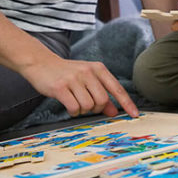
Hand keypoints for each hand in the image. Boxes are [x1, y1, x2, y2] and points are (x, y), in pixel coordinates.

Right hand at [20, 55, 138, 118]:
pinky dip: (73, 111)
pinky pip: (74, 107)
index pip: (117, 88)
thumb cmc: (68, 73)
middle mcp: (88, 72)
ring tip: (76, 103)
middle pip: (102, 101)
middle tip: (87, 106)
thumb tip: (114, 111)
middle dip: (96, 109)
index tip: (135, 114)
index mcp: (99, 68)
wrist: (42, 63)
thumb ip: (102, 94)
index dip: (127, 103)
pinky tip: (69, 106)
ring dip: (83, 110)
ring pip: (88, 105)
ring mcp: (74, 79)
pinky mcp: (60, 87)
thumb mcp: (88, 79)